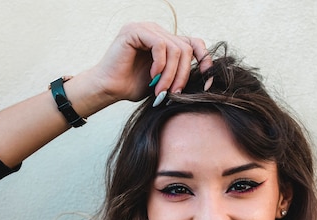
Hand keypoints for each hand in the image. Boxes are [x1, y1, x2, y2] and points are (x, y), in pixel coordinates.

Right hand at [89, 22, 212, 102]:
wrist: (109, 89)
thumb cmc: (132, 86)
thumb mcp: (164, 81)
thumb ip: (180, 73)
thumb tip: (206, 78)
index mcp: (165, 41)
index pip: (194, 43)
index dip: (205, 60)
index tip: (208, 82)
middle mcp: (157, 30)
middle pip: (186, 48)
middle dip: (183, 74)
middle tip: (174, 93)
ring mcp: (146, 28)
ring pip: (175, 48)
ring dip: (171, 74)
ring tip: (161, 90)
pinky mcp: (136, 30)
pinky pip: (160, 45)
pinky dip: (160, 64)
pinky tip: (152, 77)